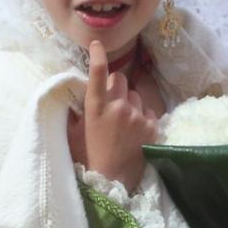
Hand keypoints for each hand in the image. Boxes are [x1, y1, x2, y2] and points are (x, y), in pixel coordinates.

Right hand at [78, 40, 156, 190]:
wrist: (110, 183)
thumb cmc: (87, 158)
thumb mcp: (75, 133)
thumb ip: (78, 110)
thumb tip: (75, 93)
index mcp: (95, 108)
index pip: (97, 73)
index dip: (97, 56)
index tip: (97, 44)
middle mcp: (117, 107)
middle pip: (120, 79)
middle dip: (115, 87)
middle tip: (111, 104)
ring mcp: (136, 116)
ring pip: (135, 95)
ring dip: (130, 103)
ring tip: (123, 125)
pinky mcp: (152, 126)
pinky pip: (148, 111)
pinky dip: (142, 118)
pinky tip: (134, 133)